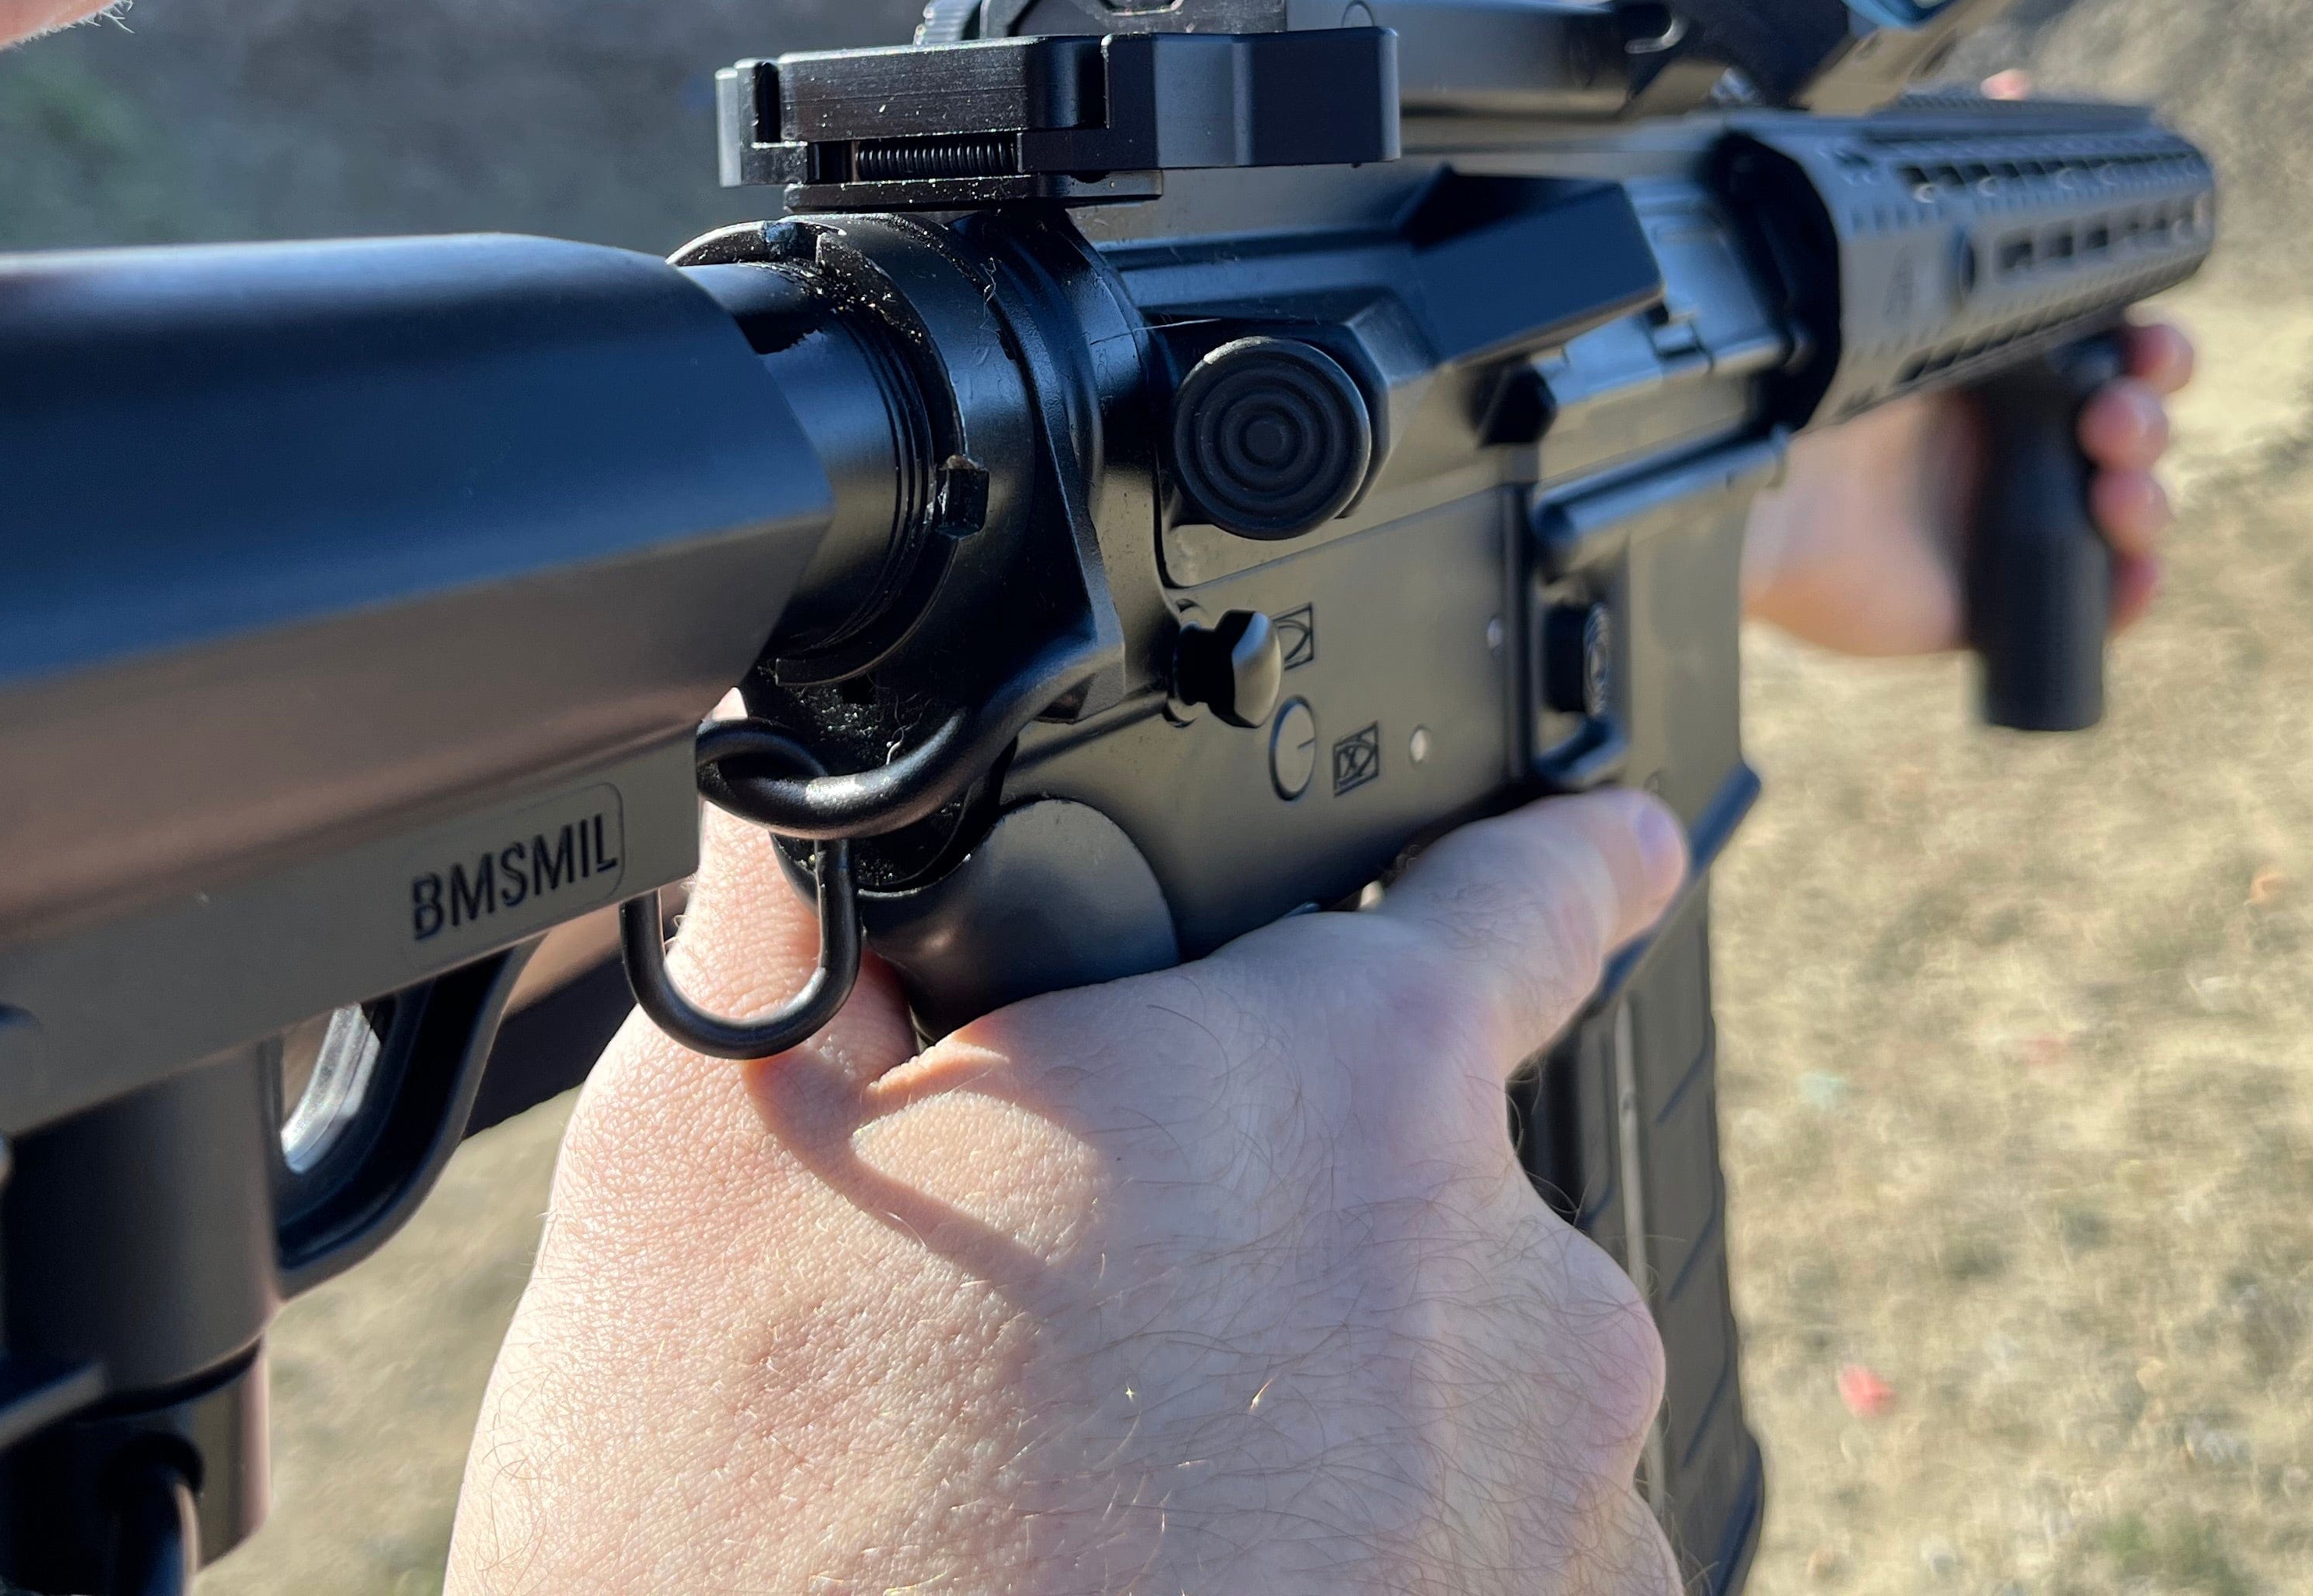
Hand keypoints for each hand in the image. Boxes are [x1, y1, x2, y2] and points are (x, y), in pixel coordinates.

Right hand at [448, 792, 1691, 1595]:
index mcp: (1333, 1088)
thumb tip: (806, 795)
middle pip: (1414, 1183)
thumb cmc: (770, 1553)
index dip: (1552, 855)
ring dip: (1310, 1419)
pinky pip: (1470, 1562)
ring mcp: (1561, 1518)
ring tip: (1084, 1508)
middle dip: (1267, 1220)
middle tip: (1058, 1329)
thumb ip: (805, 930)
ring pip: (1438, 1393)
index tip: (1608, 836)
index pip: (1527, 891)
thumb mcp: (705, 1169)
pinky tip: (1166, 1586)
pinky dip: (1349, 1567)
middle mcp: (1508, 1289)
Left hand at [1738, 316, 2194, 657]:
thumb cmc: (1805, 413)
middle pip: (2128, 424)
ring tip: (2116, 494)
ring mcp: (2006, 521)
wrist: (1763, 512)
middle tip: (2115, 420)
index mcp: (1990, 371)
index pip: (2102, 351)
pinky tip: (2132, 572)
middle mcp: (2006, 442)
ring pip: (2125, 508)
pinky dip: (2131, 589)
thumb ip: (1970, 314)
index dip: (2147, 350)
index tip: (2150, 348)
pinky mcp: (1997, 601)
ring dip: (2147, 499)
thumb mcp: (1885, 340)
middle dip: (2145, 417)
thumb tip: (2043, 271)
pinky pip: (2095, 600)